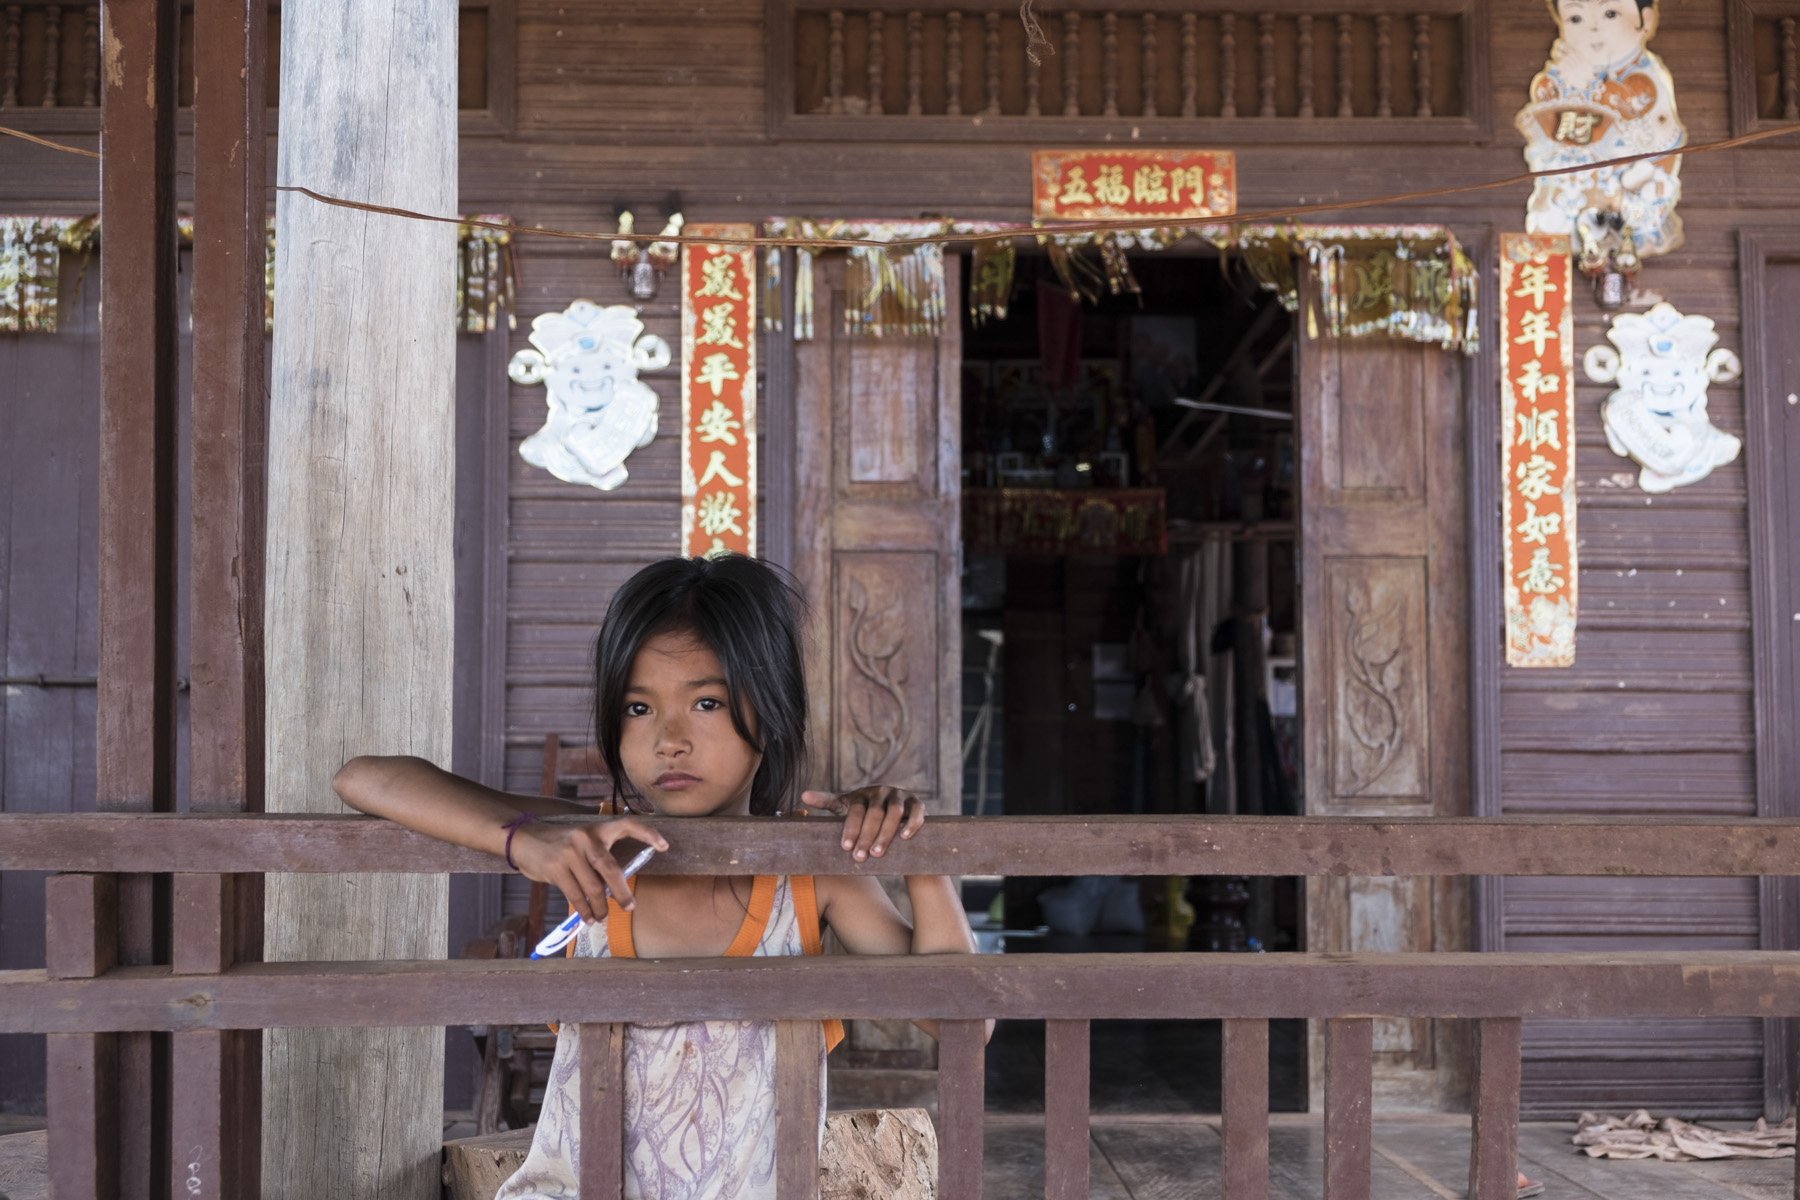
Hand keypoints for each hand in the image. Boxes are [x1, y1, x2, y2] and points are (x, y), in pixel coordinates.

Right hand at [510, 817, 667, 922]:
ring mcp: (569, 853)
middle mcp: (585, 838)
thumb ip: (597, 856)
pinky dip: (583, 910)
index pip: (628, 824)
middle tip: (630, 906)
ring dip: (600, 907)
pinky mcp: (555, 869)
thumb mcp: (581, 840)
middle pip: (611, 869)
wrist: (523, 839)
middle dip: (622, 891)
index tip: (664, 846)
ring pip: (592, 888)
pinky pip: (575, 895)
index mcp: (597, 829)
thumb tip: (614, 888)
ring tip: (602, 917)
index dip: (647, 833)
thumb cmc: (558, 843)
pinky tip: (587, 917)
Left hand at [801, 786, 925, 862]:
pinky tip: (904, 837)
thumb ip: (826, 802)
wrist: (894, 816)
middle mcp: (881, 791)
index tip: (845, 847)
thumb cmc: (865, 814)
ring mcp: (900, 795)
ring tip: (877, 853)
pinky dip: (911, 823)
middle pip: (874, 813)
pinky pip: (916, 812)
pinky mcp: (917, 803)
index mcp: (862, 793)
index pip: (855, 809)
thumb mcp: (846, 806)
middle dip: (866, 836)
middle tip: (860, 856)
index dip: (850, 828)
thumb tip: (803, 796)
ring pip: (894, 813)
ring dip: (885, 833)